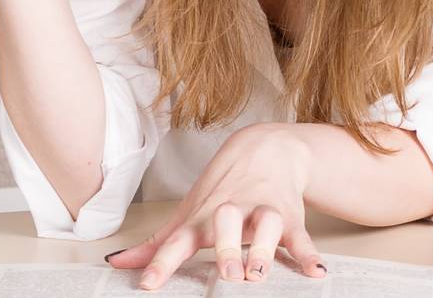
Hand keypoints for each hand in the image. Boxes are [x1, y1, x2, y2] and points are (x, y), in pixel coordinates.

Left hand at [106, 124, 326, 289]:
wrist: (267, 149)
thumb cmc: (223, 188)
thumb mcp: (189, 211)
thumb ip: (157, 243)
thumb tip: (117, 262)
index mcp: (203, 217)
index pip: (178, 240)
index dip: (162, 262)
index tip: (148, 284)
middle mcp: (232, 212)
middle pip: (226, 227)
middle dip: (226, 250)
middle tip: (226, 276)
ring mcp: (262, 212)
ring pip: (265, 227)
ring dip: (263, 249)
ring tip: (260, 272)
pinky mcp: (290, 216)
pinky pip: (300, 236)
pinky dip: (308, 253)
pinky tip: (315, 270)